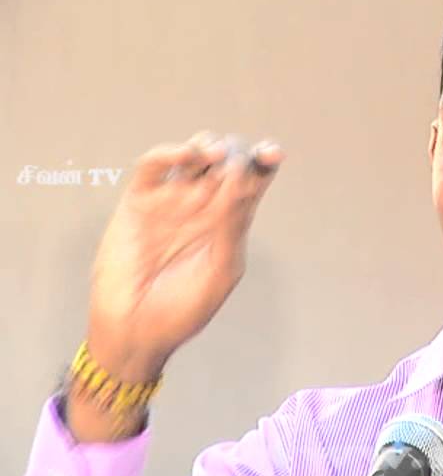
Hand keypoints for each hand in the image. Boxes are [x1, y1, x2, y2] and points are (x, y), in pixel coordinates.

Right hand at [84, 131, 284, 380]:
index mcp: (231, 219)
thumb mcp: (222, 269)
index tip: (272, 154)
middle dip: (237, 153)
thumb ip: (233, 226)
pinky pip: (153, 166)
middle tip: (236, 165)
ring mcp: (172, 200)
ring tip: (215, 155)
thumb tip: (240, 181)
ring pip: (193, 154)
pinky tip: (184, 155)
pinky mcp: (139, 201)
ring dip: (207, 145)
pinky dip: (168, 153)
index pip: (254, 179)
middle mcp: (204, 204)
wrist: (137, 330)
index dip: (264, 160)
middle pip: (227, 160)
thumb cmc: (183, 308)